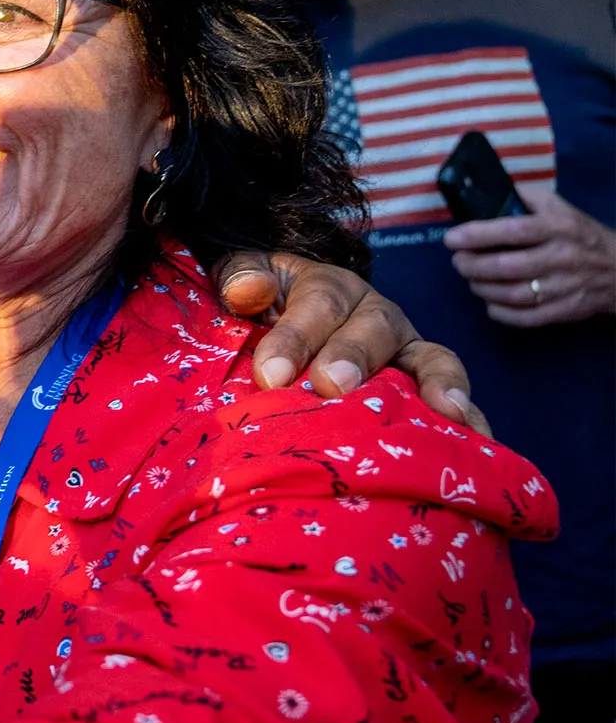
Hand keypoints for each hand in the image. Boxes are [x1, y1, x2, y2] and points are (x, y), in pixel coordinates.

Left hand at [214, 249, 486, 434]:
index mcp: (328, 288)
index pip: (318, 303)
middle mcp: (374, 315)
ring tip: (447, 411)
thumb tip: (248, 291)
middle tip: (332, 388)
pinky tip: (481, 445)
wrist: (281, 328)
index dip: (296, 337)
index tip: (270, 375)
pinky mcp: (427, 390)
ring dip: (439, 384)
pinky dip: (472, 421)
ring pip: (431, 360)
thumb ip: (240, 277)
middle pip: (374, 328)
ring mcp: (407, 353)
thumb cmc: (263, 314)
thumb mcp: (245, 283)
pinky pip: (456, 401)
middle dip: (355, 357)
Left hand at [444, 182, 615, 327]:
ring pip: (515, 294)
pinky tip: (490, 303)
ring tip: (472, 280)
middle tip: (458, 262)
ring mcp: (565, 286)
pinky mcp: (567, 309)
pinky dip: (502, 313)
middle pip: (509, 267)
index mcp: (558, 227)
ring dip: (484, 289)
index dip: (478, 235)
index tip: (452, 239)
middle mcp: (562, 257)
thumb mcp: (558, 207)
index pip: (514, 230)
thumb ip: (525, 198)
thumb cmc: (579, 234)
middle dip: (473, 266)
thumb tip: (487, 195)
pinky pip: (528, 318)